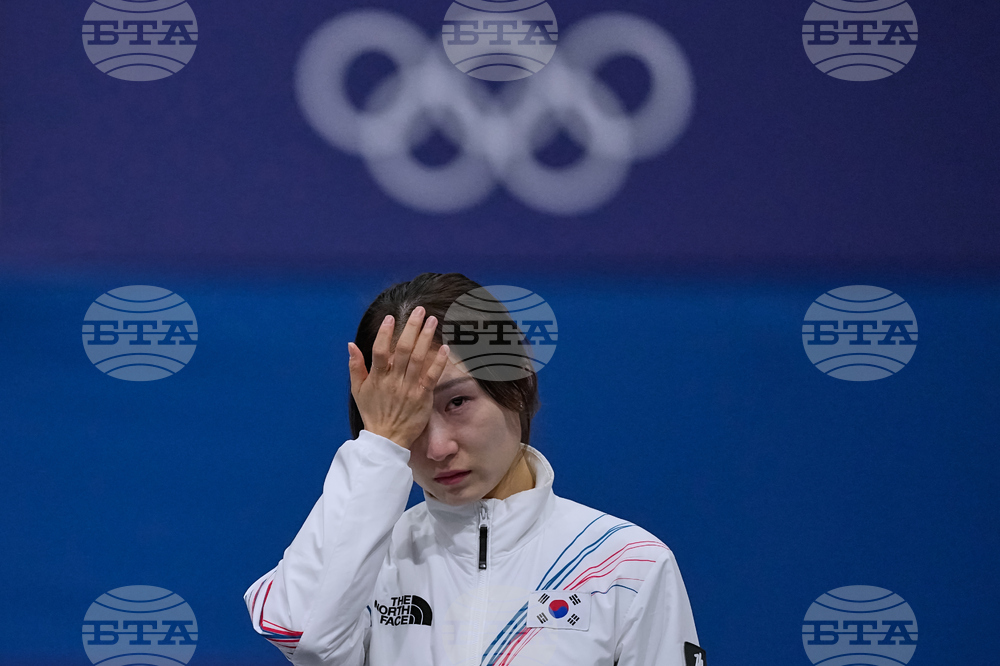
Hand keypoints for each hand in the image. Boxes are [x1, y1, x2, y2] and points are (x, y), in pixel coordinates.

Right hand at [348, 306, 450, 449]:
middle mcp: (393, 380)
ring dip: (426, 338)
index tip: (390, 318)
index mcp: (377, 378)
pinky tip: (445, 347)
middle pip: (403, 349)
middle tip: (419, 310)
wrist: (387, 438)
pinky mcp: (422, 397)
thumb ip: (356, 367)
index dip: (384, 333)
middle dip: (411, 327)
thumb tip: (351, 345)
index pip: (380, 350)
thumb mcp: (358, 390)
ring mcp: (409, 388)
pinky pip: (431, 376)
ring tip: (432, 321)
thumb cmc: (373, 412)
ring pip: (418, 358)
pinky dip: (438, 362)